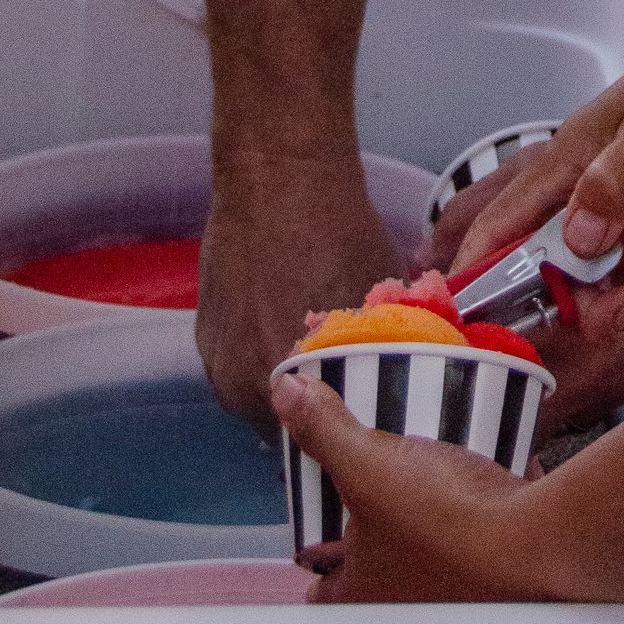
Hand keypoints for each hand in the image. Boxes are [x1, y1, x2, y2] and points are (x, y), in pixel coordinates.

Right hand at [197, 165, 398, 434]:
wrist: (278, 175)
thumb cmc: (341, 232)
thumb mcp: (385, 298)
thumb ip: (395, 347)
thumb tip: (420, 367)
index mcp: (296, 391)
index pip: (322, 448)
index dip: (348, 439)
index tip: (368, 423)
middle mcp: (245, 390)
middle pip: (288, 428)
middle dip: (319, 415)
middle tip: (350, 387)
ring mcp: (218, 363)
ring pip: (261, 397)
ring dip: (291, 385)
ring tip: (321, 352)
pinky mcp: (203, 335)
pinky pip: (239, 364)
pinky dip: (262, 354)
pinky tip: (287, 322)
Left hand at [272, 374, 535, 602]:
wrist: (534, 540)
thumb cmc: (439, 516)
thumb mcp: (370, 465)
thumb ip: (327, 429)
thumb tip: (282, 390)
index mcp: (362, 590)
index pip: (322, 588)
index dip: (316, 564)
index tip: (318, 531)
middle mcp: (403, 605)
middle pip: (375, 575)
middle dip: (372, 544)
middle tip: (373, 496)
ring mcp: (453, 595)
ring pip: (426, 561)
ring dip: (424, 532)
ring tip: (423, 480)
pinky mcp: (497, 571)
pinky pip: (475, 542)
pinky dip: (473, 518)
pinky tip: (478, 478)